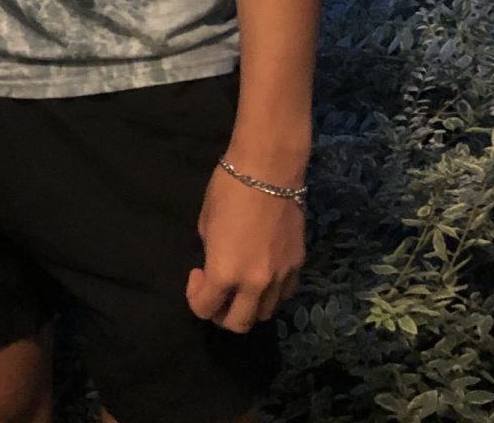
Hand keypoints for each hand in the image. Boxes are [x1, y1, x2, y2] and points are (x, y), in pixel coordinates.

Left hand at [185, 164, 304, 331]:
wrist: (269, 168)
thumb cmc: (228, 189)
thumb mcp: (206, 222)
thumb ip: (211, 253)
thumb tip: (216, 263)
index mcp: (225, 272)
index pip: (205, 308)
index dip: (195, 296)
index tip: (196, 274)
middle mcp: (254, 284)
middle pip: (239, 324)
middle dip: (221, 314)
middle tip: (216, 293)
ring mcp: (280, 277)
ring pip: (265, 313)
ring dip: (248, 306)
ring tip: (241, 285)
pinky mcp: (298, 265)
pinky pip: (283, 294)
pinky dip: (270, 293)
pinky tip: (262, 273)